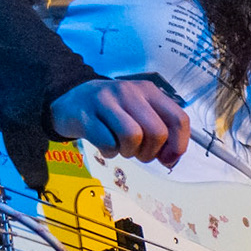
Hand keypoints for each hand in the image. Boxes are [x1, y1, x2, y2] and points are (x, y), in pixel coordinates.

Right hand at [50, 79, 189, 165]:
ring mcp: (106, 101)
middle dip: (150, 153)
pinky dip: (110, 152)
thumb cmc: (112, 111)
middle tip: (139, 153)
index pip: (179, 119)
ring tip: (121, 147)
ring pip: (133, 137)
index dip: (178, 145)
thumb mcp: (139, 112)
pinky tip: (106, 145)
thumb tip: (171, 158)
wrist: (72, 99)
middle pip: (157, 132)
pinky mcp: (85, 115)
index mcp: (149, 91)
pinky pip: (107, 143)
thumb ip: (161, 131)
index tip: (167, 158)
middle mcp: (129, 92)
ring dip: (129, 152)